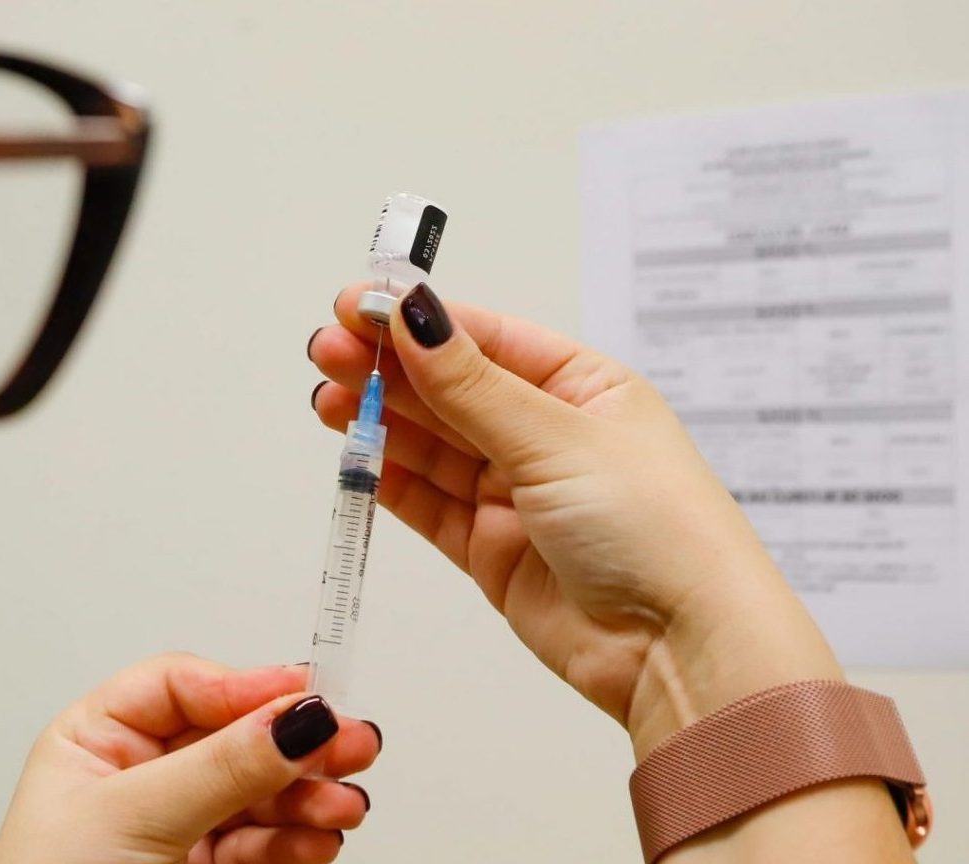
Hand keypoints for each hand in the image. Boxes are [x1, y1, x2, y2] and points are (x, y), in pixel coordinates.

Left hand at [0, 654, 378, 863]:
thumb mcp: (131, 818)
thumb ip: (220, 767)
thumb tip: (294, 718)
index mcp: (96, 742)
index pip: (182, 688)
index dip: (246, 688)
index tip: (305, 696)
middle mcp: (138, 778)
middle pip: (234, 737)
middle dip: (293, 742)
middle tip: (350, 744)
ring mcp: (174, 828)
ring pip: (258, 793)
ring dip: (307, 797)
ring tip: (342, 805)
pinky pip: (262, 845)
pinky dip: (297, 842)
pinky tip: (320, 839)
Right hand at [308, 283, 842, 756]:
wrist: (680, 652)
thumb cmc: (658, 533)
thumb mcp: (558, 439)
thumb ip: (472, 386)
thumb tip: (416, 316)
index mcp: (583, 388)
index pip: (485, 339)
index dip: (419, 320)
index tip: (360, 306)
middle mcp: (548, 436)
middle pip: (450, 389)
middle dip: (387, 368)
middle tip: (329, 351)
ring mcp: (517, 494)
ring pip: (431, 445)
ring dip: (379, 419)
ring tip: (328, 397)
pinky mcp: (492, 549)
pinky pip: (428, 503)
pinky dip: (388, 478)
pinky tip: (354, 451)